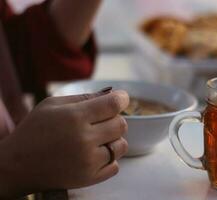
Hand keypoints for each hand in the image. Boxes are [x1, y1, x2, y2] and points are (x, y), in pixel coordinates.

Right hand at [0, 90, 128, 197]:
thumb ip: (84, 97)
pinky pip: (115, 165)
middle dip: (114, 119)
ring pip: (122, 145)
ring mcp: (89, 162)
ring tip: (97, 139)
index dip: (122, 98)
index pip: (113, 104)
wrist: (18, 165)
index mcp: (75, 117)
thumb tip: (112, 94)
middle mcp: (84, 140)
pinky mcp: (90, 178)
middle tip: (101, 120)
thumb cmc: (35, 130)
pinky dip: (109, 159)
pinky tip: (94, 154)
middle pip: (121, 124)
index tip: (121, 98)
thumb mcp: (52, 104)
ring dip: (113, 139)